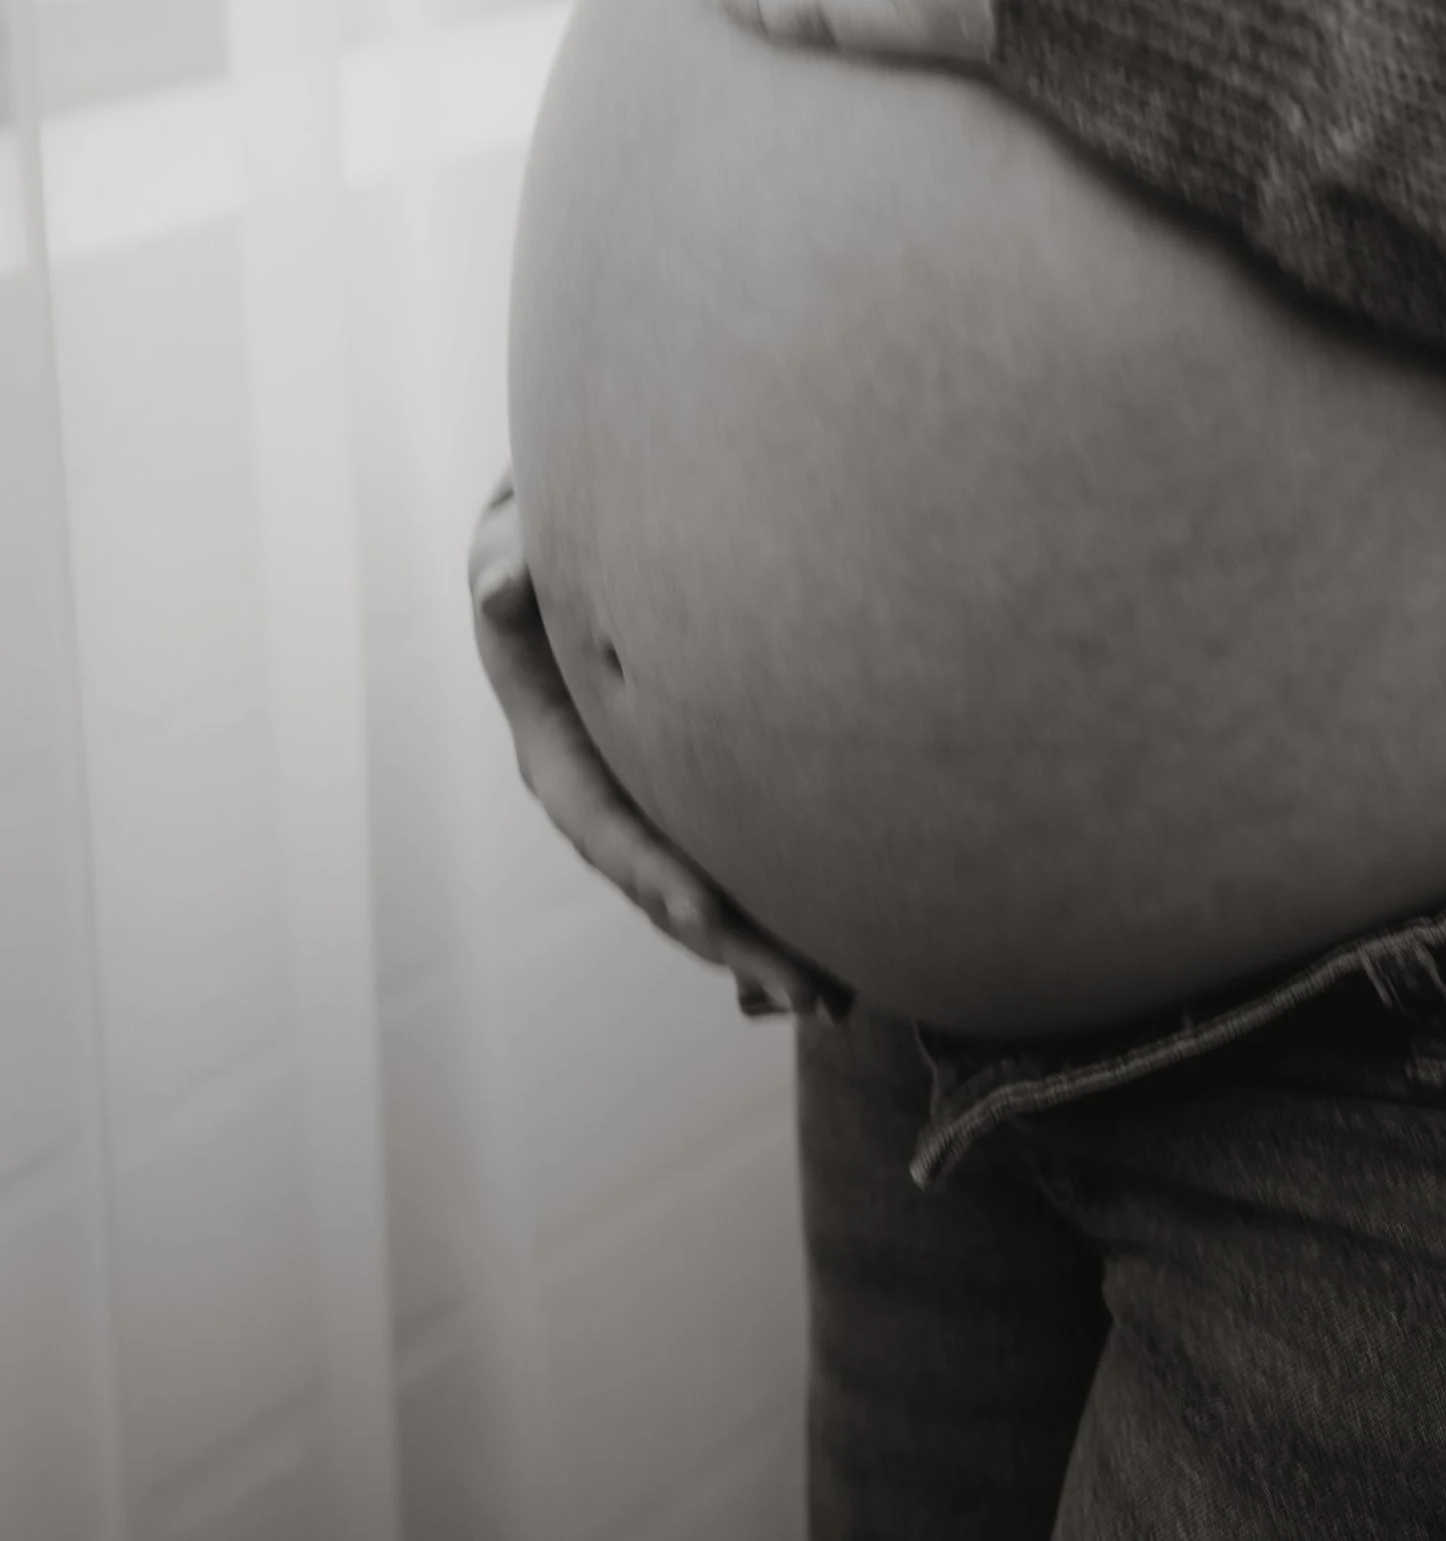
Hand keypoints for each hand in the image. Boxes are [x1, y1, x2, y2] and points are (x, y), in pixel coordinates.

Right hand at [466, 472, 838, 1019]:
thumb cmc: (539, 541)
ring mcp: (651, 806)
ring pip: (707, 894)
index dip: (654, 874)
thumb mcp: (510, 544)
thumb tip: (501, 583)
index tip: (706, 916)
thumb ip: (507, 563)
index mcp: (556, 756)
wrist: (569, 551)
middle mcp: (604, 800)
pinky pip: (737, 860)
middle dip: (733, 944)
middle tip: (809, 993)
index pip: (606, 828)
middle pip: (666, 890)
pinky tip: (850, 943)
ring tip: (842, 999)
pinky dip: (783, 904)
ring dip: (766, 948)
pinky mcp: (694, 794)